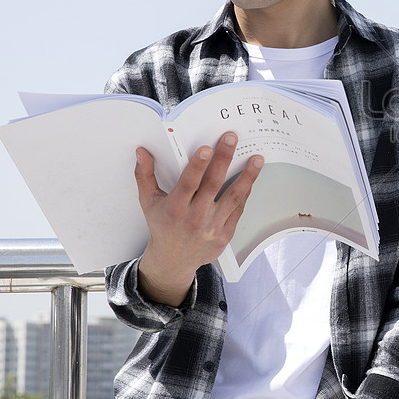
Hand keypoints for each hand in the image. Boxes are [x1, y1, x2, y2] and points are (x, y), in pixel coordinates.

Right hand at [133, 132, 262, 305]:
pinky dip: (246, 192)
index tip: (207, 148)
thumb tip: (142, 152)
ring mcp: (212, 226)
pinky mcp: (225, 234)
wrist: (173, 260)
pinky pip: (238, 209)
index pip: (188, 183)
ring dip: (247, 176)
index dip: (198, 166)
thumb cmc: (162, 226)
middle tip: (231, 138)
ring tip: (257, 159)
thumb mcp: (149, 202)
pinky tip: (251, 178)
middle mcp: (195, 217)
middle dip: (223, 159)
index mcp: (175, 208)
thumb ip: (144, 175)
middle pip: (213, 184)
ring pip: (233, 197)